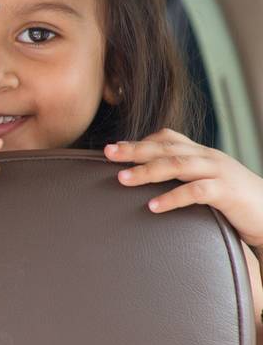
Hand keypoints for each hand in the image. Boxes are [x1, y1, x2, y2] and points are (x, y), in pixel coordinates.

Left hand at [108, 129, 262, 247]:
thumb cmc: (236, 200)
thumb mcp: (208, 182)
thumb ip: (185, 176)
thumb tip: (150, 179)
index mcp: (203, 154)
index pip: (168, 139)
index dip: (140, 142)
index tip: (113, 148)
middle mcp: (209, 158)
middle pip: (166, 148)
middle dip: (134, 150)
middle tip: (107, 153)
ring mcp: (219, 172)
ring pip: (178, 165)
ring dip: (147, 171)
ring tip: (122, 179)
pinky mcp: (227, 192)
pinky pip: (196, 192)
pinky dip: (172, 198)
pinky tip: (153, 206)